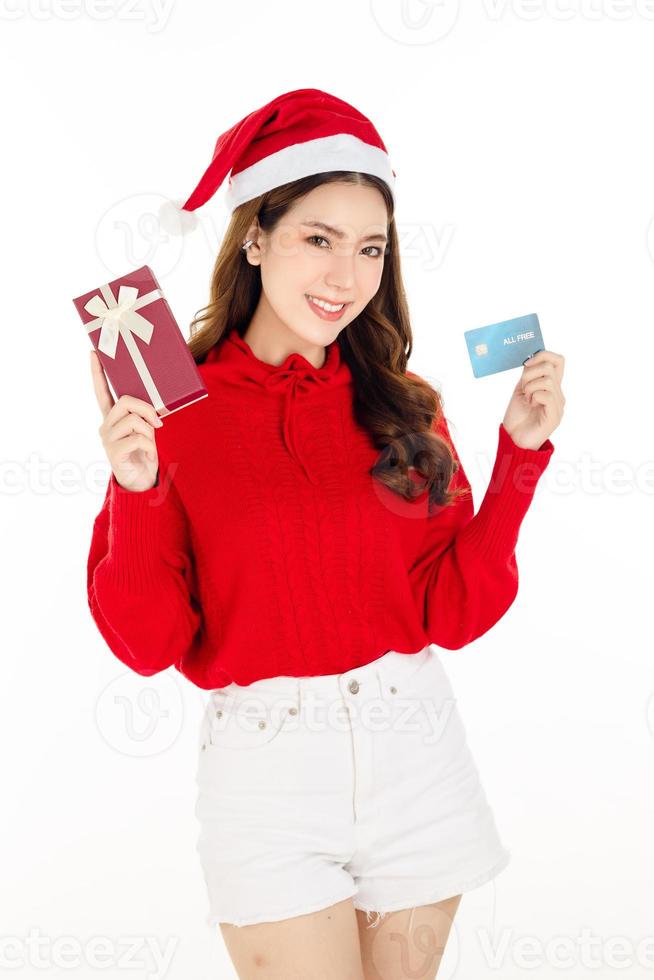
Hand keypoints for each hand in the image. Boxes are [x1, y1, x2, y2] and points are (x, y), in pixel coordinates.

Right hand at [91, 349, 162, 491]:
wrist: (141, 482)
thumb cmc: (144, 453)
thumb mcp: (146, 430)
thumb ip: (143, 416)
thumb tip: (154, 409)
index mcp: (112, 417)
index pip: (102, 391)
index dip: (98, 373)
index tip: (94, 353)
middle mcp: (106, 425)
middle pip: (125, 401)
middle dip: (147, 409)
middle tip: (159, 423)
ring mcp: (107, 439)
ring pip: (133, 420)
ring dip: (149, 431)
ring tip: (150, 445)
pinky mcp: (113, 452)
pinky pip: (137, 439)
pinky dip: (149, 447)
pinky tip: (148, 456)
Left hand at [502, 349, 564, 449]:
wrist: (513, 440)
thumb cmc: (517, 417)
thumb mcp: (521, 390)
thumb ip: (529, 375)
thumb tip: (531, 358)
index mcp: (551, 387)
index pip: (558, 361)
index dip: (543, 355)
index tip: (526, 364)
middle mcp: (558, 395)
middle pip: (550, 367)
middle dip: (530, 373)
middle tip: (523, 389)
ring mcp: (558, 406)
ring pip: (548, 380)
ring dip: (530, 387)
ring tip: (527, 399)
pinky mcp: (554, 417)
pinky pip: (547, 395)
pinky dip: (534, 396)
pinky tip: (531, 405)